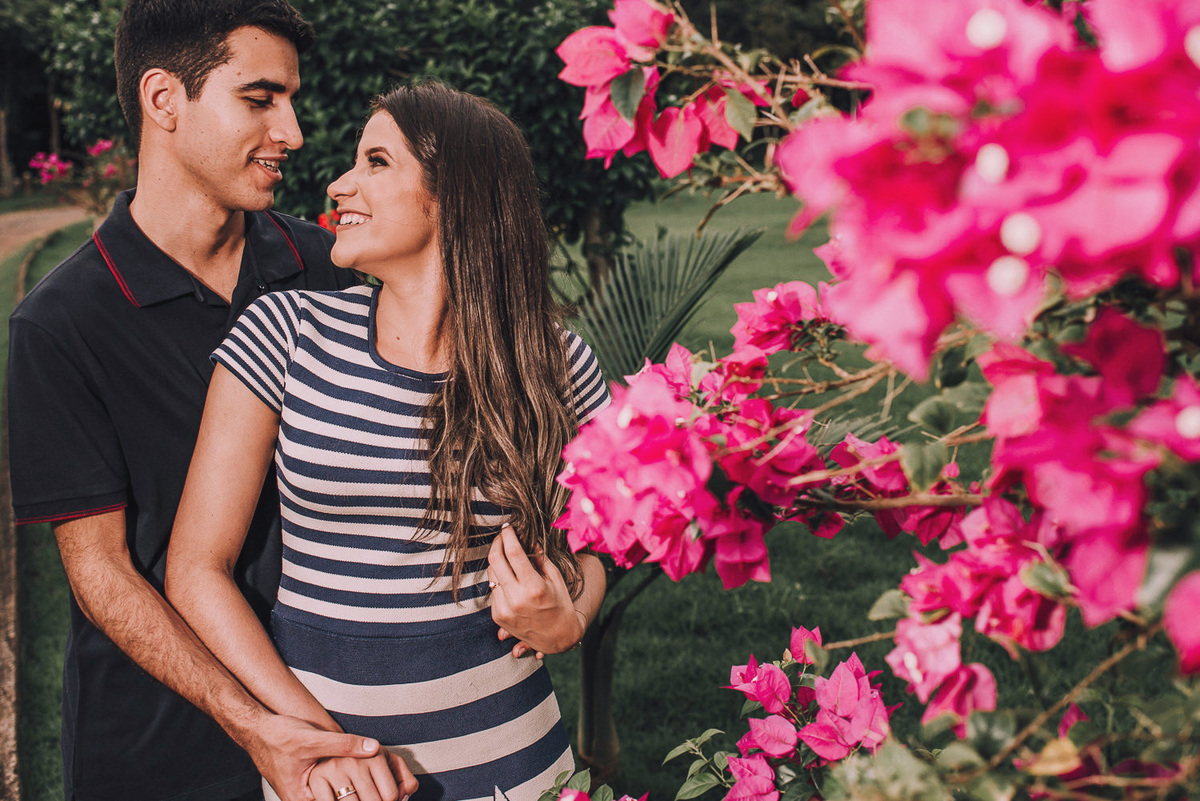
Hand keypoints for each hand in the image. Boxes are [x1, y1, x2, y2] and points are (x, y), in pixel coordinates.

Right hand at [244, 713, 404, 800]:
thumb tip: (374, 748)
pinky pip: (334, 796)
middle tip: (396, 797)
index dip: (364, 800)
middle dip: (364, 798)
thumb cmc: (280, 736)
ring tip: (387, 794)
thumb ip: (343, 744)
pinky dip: (349, 792)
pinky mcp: (312, 790)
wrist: (259, 732)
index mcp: (304, 798)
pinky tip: (366, 785)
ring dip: (359, 796)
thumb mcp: (313, 739)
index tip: (388, 799)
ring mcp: (309, 798)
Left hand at [487, 524, 586, 657]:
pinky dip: (499, 580)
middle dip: (497, 544)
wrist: (558, 637)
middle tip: (502, 536)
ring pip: (491, 574)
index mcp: (533, 587)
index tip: (507, 527)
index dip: (508, 536)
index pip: (513, 553)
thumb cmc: (561, 604)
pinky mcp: (497, 616)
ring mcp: (504, 609)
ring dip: (497, 562)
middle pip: (495, 561)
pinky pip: (492, 590)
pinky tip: (509, 579)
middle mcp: (516, 599)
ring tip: (508, 558)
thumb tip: (527, 537)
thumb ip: (540, 557)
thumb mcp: (555, 578)